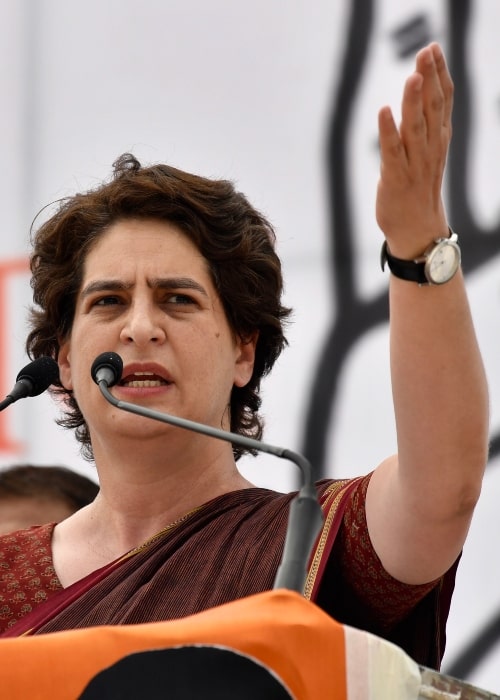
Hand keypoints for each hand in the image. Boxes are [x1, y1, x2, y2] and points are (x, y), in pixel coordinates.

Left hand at [376, 42, 452, 257]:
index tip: (434, 48)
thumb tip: (419, 96)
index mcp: (438, 141)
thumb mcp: (427, 154)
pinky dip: (388, 131)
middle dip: (429, 79)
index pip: (442, 102)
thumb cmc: (418, 190)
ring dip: (413, 102)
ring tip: (412, 76)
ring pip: (415, 128)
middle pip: (432, 109)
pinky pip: (392, 152)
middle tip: (427, 51)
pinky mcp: (395, 178)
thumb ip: (424, 127)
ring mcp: (413, 164)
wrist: (417, 230)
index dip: (439, 75)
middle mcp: (429, 149)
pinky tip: (384, 111)